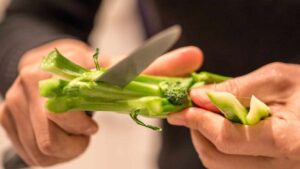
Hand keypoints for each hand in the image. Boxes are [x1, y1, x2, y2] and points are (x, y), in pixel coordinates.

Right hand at [0, 43, 202, 165]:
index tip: (93, 120)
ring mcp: (14, 101)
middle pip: (57, 130)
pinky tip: (59, 134)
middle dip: (78, 136)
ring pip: (45, 147)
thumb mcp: (120, 67)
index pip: (77, 102)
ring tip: (74, 129)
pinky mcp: (6, 118)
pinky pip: (32, 154)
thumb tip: (196, 55)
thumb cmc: (89, 70)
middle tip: (86, 125)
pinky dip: (52, 153)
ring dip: (67, 146)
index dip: (88, 121)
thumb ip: (158, 66)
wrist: (49, 65)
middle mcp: (32, 81)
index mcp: (63, 65)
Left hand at [168, 62, 299, 168]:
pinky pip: (235, 167)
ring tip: (207, 116)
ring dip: (206, 141)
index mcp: (289, 143)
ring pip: (222, 166)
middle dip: (197, 132)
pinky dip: (221, 148)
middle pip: (217, 159)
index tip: (179, 108)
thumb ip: (236, 89)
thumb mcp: (278, 80)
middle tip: (191, 111)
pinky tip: (224, 128)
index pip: (225, 139)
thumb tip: (198, 96)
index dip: (197, 121)